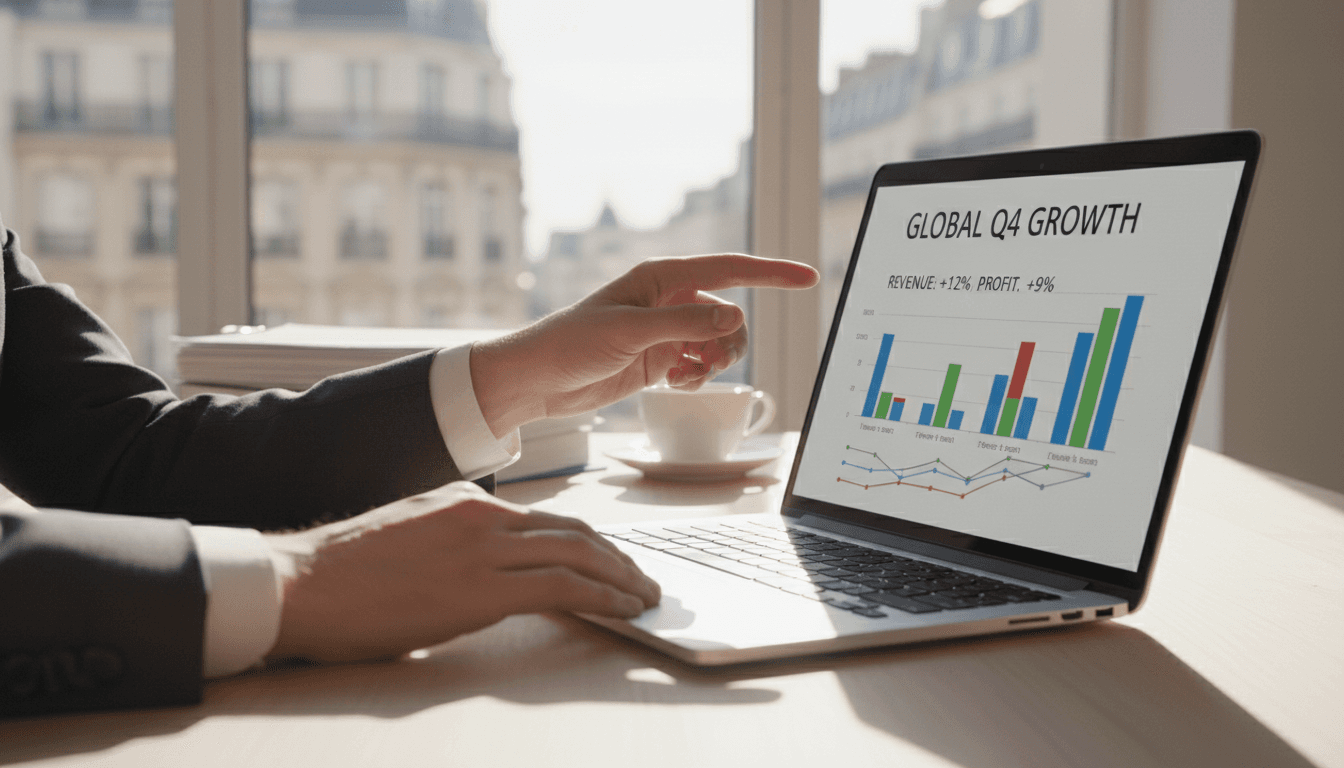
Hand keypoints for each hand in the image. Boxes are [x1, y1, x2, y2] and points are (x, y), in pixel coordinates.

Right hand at [265, 482, 659, 663]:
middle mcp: (483, 515)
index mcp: (465, 501)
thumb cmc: (343, 572)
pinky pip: (561, 587)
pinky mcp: (480, 588)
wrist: (300, 584)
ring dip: (621, 578)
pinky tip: (622, 609)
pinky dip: (602, 597)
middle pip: (574, 531)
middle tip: (645, 579)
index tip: (612, 561)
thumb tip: (487, 569)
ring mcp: (483, 548)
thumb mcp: (409, 535)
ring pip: (578, 554)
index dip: (589, 542)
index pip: (548, 519)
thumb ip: (454, 542)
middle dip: (617, 558)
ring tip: (645, 597)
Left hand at [471, 253, 818, 435]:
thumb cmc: (571, 343)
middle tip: (705, 363)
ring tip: (686, 376)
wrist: (537, 380)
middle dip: (730, 342)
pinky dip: (696, 379)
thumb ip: (685, 325)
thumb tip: (736, 317)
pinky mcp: (660, 359)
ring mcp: (666, 331)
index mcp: (663, 278)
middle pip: (731, 316)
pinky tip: (673, 385)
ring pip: (720, 344)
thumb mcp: (630, 332)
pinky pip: (701, 366)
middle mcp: (669, 300)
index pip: (731, 269)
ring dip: (714, 364)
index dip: (772, 273)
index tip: (808, 277)